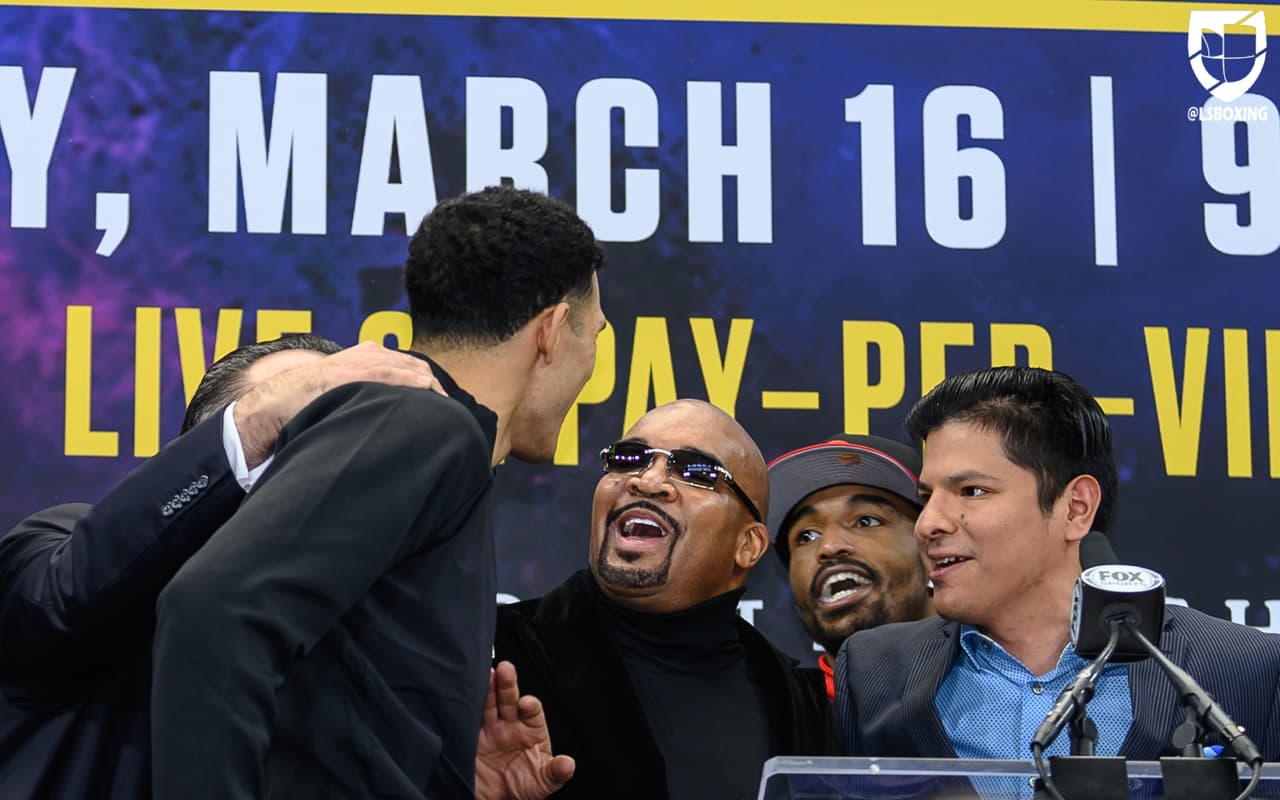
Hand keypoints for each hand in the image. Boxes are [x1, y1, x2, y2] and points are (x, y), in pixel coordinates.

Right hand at [233, 341, 445, 467]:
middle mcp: (372, 353)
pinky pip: (405, 378)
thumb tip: (383, 415)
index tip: (439, 407)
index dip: (429, 387)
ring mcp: (370, 360)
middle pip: (419, 368)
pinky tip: (432, 406)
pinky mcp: (365, 372)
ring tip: (445, 417)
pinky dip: (422, 391)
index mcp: (367, 354)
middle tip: (449, 416)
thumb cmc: (307, 403)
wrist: (280, 401)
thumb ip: (364, 394)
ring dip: (433, 393)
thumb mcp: (342, 390)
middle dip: (436, 391)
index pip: (410, 367)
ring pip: (417, 374)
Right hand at [475, 661, 573, 799]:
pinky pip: (468, 718)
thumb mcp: (543, 782)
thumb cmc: (524, 786)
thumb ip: (555, 772)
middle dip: (507, 684)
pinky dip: (467, 706)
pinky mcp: (471, 736)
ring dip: (487, 688)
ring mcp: (490, 728)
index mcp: (531, 729)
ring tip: (487, 673)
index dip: (530, 705)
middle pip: (509, 699)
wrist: (495, 798)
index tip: (525, 704)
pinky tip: (466, 693)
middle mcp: (510, 724)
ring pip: (488, 703)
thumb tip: (568, 764)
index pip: (532, 710)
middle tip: (506, 669)